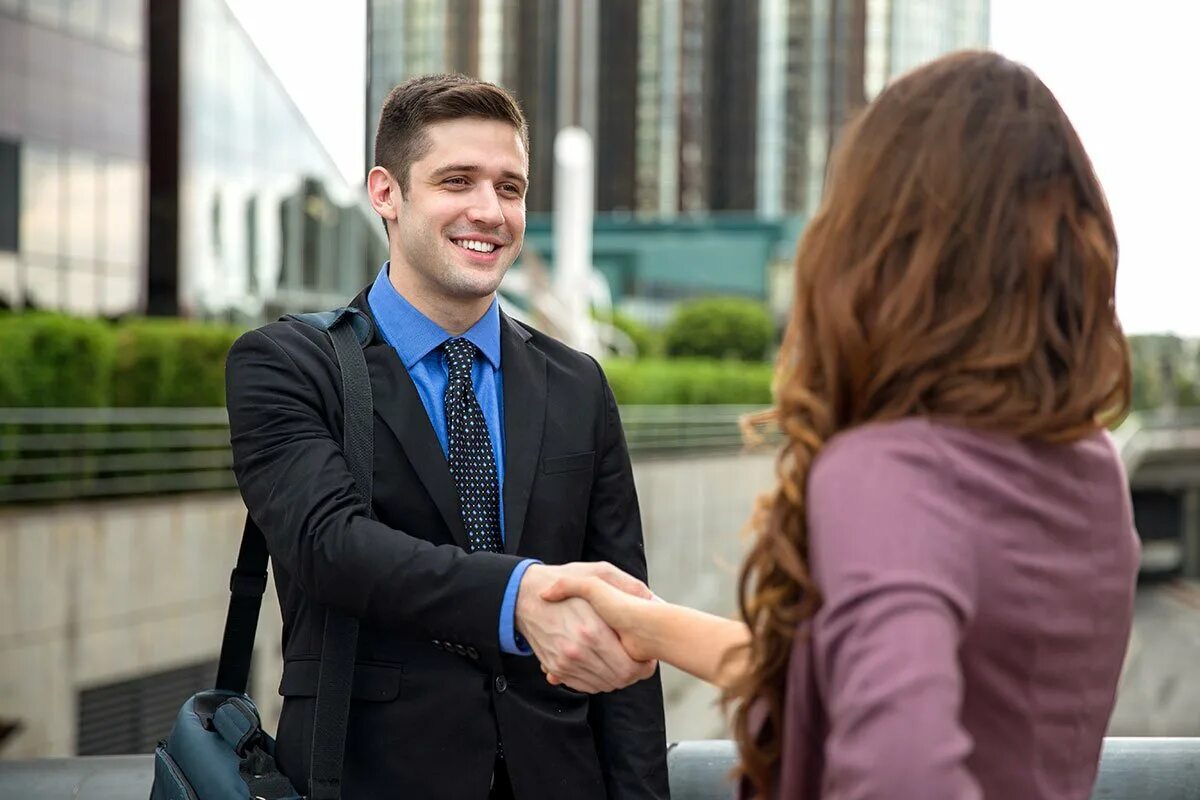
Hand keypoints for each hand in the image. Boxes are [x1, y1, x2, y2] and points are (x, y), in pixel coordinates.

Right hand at [515, 562, 656, 692]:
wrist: (526, 596)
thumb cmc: (565, 581)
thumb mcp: (599, 573)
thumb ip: (628, 586)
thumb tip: (653, 601)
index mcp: (593, 631)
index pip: (630, 668)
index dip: (645, 666)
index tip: (648, 657)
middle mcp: (578, 651)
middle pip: (619, 680)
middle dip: (634, 673)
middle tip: (637, 660)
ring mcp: (565, 662)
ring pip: (603, 685)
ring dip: (615, 677)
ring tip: (619, 659)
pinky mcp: (556, 667)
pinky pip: (584, 686)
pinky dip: (597, 680)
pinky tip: (601, 664)